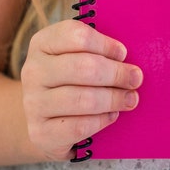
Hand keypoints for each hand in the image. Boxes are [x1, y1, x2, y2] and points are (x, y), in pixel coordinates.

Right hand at [20, 20, 142, 160]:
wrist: (46, 122)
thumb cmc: (71, 81)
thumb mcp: (76, 57)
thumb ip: (97, 52)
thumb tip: (128, 61)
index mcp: (43, 44)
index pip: (77, 36)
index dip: (106, 44)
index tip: (123, 54)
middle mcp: (33, 71)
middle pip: (84, 67)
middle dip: (117, 74)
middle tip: (135, 79)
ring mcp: (33, 103)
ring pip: (84, 99)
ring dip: (114, 98)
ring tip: (130, 99)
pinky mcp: (40, 133)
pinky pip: (80, 126)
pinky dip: (102, 120)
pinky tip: (111, 115)